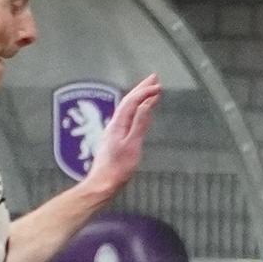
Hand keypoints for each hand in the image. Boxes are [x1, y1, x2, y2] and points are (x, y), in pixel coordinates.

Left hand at [81, 72, 162, 199]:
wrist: (103, 184)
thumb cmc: (118, 168)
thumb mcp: (132, 145)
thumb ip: (139, 124)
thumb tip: (146, 105)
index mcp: (118, 124)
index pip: (132, 101)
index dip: (145, 92)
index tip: (159, 86)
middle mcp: (115, 124)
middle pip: (128, 101)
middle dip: (141, 88)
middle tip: (154, 78)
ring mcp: (114, 131)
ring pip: (128, 108)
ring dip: (139, 97)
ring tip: (150, 90)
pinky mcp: (115, 138)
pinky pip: (127, 117)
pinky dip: (136, 109)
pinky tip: (140, 111)